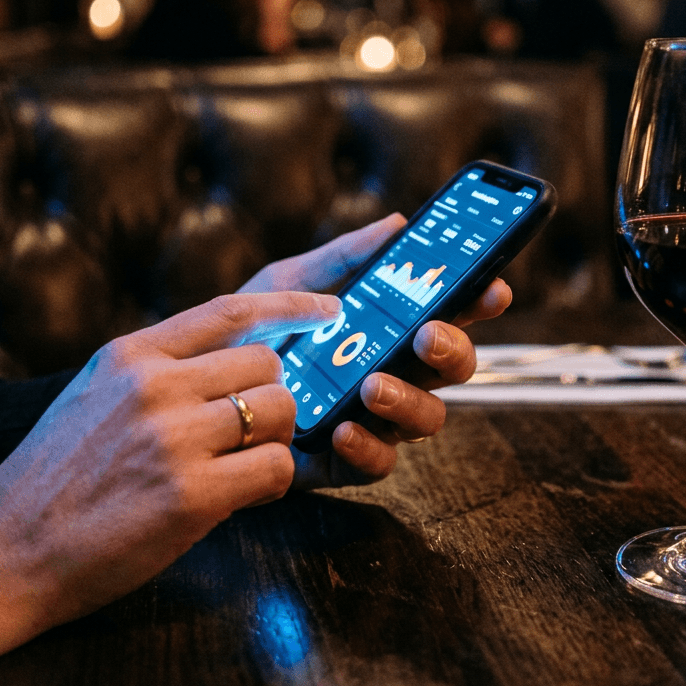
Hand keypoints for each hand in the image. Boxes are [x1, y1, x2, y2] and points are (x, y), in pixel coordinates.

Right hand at [0, 291, 342, 685]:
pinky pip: (276, 468)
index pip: (231, 310)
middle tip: (254, 434)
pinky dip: (272, 483)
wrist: (0, 554)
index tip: (330, 310)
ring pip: (279, 410)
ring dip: (275, 440)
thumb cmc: (53, 481)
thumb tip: (231, 361)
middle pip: (267, 364)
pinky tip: (243, 497)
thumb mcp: (92, 397)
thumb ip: (155, 372)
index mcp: (129, 355)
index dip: (292, 308)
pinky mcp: (192, 494)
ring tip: (243, 466)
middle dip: (273, 398)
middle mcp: (153, 384)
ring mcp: (172, 437)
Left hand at [240, 214, 511, 488]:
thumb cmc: (248, 334)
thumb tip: (397, 223)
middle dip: (452, 350)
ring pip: (428, 417)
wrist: (194, 393)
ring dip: (409, 400)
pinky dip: (368, 446)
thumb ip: (341, 258)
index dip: (478, 301)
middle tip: (427, 336)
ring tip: (373, 385)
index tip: (491, 288)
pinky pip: (380, 463)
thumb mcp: (287, 285)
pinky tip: (344, 427)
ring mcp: (374, 419)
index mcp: (389, 328)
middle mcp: (394, 372)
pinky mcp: (346, 460)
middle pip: (453, 367)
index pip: (449, 312)